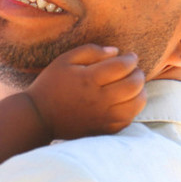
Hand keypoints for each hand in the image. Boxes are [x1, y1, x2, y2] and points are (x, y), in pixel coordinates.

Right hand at [23, 44, 145, 140]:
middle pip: (134, 85)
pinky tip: (125, 101)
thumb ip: (91, 51)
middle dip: (138, 74)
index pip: (122, 66)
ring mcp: (103, 117)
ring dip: (140, 92)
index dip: (131, 59)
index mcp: (89, 79)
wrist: (40, 116)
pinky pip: (129, 119)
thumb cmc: (51, 84)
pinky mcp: (105, 130)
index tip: (130, 56)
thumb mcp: (64, 60)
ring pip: (136, 104)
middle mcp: (99, 99)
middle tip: (134, 70)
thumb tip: (116, 51)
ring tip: (133, 85)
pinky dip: (133, 108)